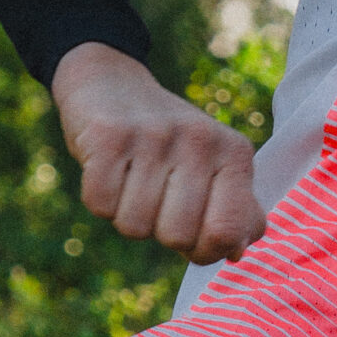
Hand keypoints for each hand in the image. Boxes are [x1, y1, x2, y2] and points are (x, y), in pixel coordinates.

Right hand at [51, 44, 266, 264]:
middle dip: (161, 233)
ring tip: (133, 181)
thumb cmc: (170, 144)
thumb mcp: (213, 168)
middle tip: (158, 201)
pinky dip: (101, 201)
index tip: (193, 239)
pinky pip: (100, 205)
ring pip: (134, 226)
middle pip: (177, 236)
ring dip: (127, 216)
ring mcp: (154, 135)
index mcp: (234, 153)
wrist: (112, 84)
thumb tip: (236, 252)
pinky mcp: (108, 135)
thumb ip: (236, 212)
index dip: (205, 251)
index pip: (228, 231)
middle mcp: (199, 139)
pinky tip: (110, 171)